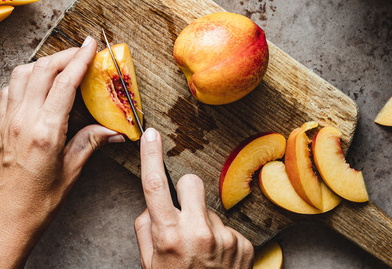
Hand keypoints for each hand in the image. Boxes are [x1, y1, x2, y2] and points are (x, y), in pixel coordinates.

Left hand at [0, 37, 123, 268]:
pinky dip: (25, 78)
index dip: (80, 59)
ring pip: (22, 73)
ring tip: (62, 65)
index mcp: (44, 131)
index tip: (91, 45)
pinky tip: (38, 84)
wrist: (4, 220)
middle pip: (43, 69)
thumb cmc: (38, 203)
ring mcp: (7, 120)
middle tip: (83, 52)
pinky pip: (10, 88)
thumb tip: (116, 130)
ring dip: (43, 63)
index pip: (64, 82)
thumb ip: (91, 142)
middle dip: (64, 55)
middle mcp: (22, 120)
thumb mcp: (71, 172)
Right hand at [134, 128, 253, 267]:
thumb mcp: (149, 262)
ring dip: (205, 224)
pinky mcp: (245, 245)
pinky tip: (218, 261)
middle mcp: (197, 232)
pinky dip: (223, 242)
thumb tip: (153, 204)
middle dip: (186, 195)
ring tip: (203, 253)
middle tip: (184, 216)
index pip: (154, 186)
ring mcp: (224, 238)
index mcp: (168, 235)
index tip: (150, 135)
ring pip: (211, 210)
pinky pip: (229, 229)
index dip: (151, 156)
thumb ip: (146, 228)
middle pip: (191, 183)